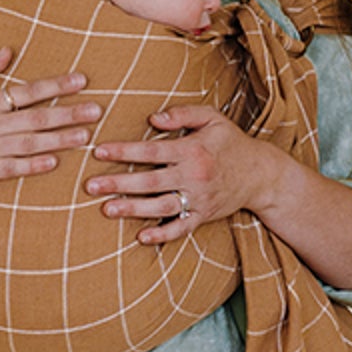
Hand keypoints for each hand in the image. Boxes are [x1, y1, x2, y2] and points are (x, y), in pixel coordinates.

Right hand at [0, 47, 98, 189]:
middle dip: (69, 113)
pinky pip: (9, 168)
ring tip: (86, 137)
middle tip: (98, 110)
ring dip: (59, 140)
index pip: (28, 91)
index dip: (56, 86)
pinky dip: (31, 165)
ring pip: (28, 143)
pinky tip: (53, 163)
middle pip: (36, 118)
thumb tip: (9, 50)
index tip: (82, 81)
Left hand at [84, 103, 283, 244]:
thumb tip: (153, 119)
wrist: (261, 174)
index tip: (99, 151)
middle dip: (118, 184)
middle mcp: (194, 177)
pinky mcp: (203, 217)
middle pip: (150, 182)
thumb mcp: (212, 118)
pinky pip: (181, 229)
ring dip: (132, 209)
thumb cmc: (230, 142)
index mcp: (193, 150)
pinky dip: (162, 235)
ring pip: (161, 207)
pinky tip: (141, 237)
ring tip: (107, 209)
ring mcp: (199, 200)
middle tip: (90, 186)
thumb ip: (182, 113)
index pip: (152, 151)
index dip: (124, 151)